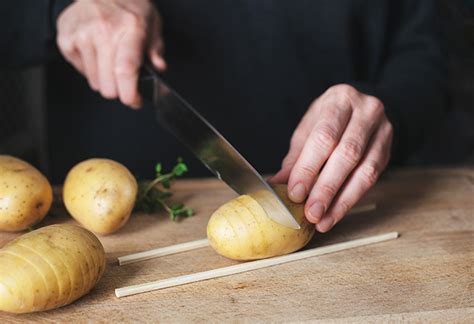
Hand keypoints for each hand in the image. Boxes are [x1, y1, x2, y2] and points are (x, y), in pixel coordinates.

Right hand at [56, 0, 165, 107]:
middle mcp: (103, 31)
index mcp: (130, 28)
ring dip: (105, 80)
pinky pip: (81, 71)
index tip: (135, 101)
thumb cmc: (129, 8)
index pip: (125, 69)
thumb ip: (157, 49)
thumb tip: (160, 68)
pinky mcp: (65, 38)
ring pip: (95, 82)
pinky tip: (97, 53)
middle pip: (108, 83)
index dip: (129, 93)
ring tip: (111, 62)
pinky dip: (90, 69)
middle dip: (120, 91)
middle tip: (126, 84)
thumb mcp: (152, 24)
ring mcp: (81, 34)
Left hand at [269, 84, 392, 231]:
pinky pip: (372, 179)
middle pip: (347, 154)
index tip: (295, 193)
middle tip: (311, 212)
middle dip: (326, 188)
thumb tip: (276, 184)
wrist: (361, 109)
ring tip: (323, 220)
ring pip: (364, 171)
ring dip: (341, 200)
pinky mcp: (388, 150)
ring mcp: (382, 130)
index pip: (324, 137)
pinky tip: (336, 213)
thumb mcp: (308, 130)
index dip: (309, 167)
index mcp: (340, 100)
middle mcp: (366, 111)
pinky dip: (351, 199)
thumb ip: (295, 157)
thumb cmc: (328, 119)